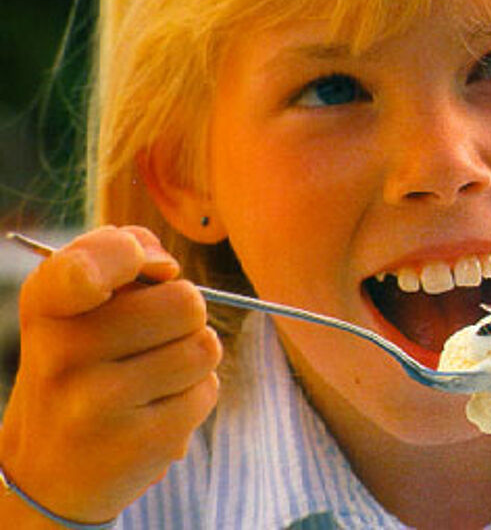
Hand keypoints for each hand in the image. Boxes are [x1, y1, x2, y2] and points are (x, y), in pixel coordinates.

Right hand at [0, 226, 221, 523]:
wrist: (48, 471)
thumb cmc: (82, 364)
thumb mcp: (79, 303)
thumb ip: (122, 254)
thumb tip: (166, 266)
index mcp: (47, 306)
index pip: (85, 268)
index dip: (126, 254)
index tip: (144, 266)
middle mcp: (63, 354)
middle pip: (185, 302)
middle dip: (184, 315)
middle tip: (153, 337)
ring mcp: (99, 403)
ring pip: (204, 347)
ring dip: (193, 357)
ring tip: (153, 376)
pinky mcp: (140, 442)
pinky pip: (207, 391)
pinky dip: (194, 394)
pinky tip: (156, 409)